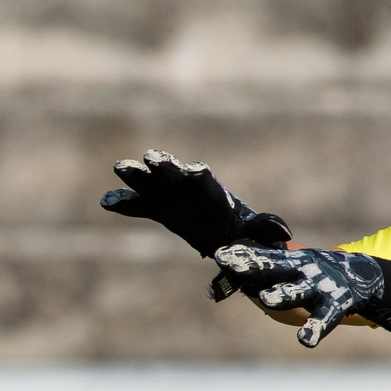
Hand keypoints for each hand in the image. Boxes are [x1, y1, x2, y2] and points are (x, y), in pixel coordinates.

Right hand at [100, 150, 291, 261]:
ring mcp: (171, 197)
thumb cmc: (242, 231)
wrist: (225, 232)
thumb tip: (283, 231)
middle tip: (150, 158)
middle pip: (176, 175)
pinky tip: (106, 201)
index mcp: (214, 194)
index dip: (197, 176)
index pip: (205, 182)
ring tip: (120, 166)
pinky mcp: (158, 208)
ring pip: (153, 183)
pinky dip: (125, 203)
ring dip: (137, 176)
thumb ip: (264, 230)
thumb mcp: (255, 233)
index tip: (193, 170)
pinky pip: (139, 205)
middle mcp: (191, 190)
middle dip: (165, 167)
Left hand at [214, 244, 383, 347]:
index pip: (261, 257)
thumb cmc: (316, 273)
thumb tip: (228, 262)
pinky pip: (323, 319)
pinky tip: (304, 340)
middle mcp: (301, 271)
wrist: (361, 277)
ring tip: (265, 298)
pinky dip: (314, 328)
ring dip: (281, 295)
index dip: (242, 256)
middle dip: (253, 266)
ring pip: (296, 292)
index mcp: (289, 261)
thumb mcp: (292, 266)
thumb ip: (266, 266)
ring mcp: (318, 287)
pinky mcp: (335, 305)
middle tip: (233, 265)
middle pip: (274, 268)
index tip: (221, 254)